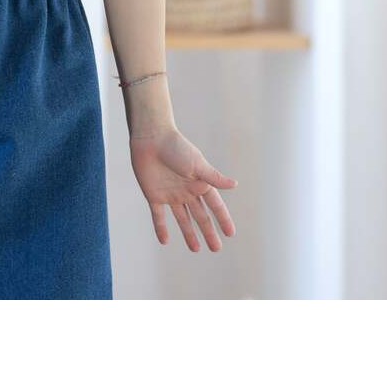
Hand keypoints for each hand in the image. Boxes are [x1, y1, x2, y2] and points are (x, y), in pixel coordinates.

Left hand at [128, 127, 237, 251]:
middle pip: (200, 215)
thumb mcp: (197, 164)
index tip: (231, 233)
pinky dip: (161, 228)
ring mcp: (170, 194)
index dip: (223, 218)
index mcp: (199, 182)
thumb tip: (235, 184)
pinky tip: (164, 241)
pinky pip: (158, 216)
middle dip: (208, 231)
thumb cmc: (176, 147)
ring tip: (196, 249)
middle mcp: (186, 190)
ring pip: (182, 219)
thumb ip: (214, 177)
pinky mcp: (154, 195)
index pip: (215, 205)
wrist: (151, 138)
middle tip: (216, 249)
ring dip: (189, 233)